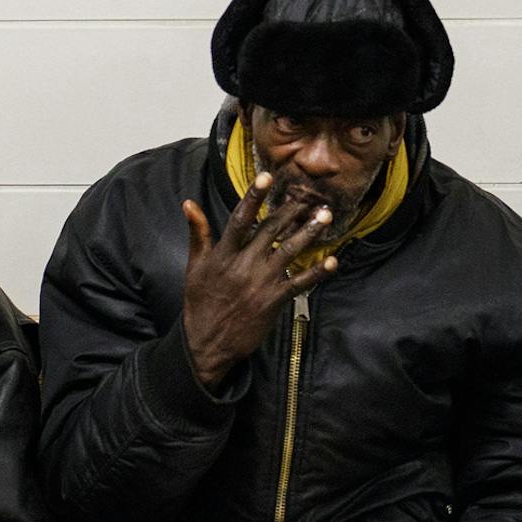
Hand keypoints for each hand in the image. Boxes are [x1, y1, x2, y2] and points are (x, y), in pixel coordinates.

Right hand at [179, 173, 337, 388]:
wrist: (207, 344)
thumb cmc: (200, 302)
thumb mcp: (195, 266)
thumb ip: (197, 233)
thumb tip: (189, 203)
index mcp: (223, 254)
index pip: (240, 219)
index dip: (254, 197)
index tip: (266, 177)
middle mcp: (244, 265)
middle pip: (271, 231)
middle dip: (290, 211)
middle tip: (308, 194)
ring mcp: (261, 283)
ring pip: (289, 252)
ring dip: (309, 233)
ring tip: (325, 217)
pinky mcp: (274, 301)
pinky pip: (300, 283)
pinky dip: (317, 272)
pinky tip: (333, 261)